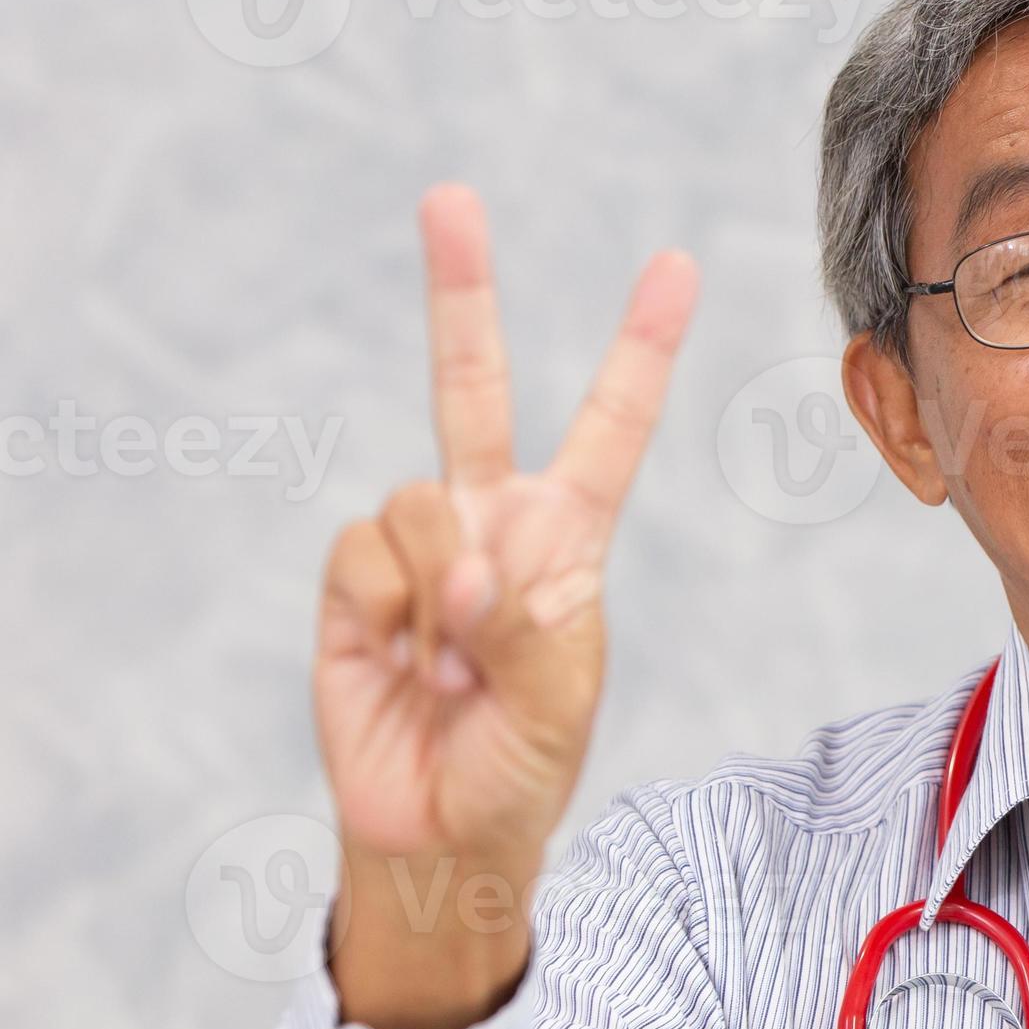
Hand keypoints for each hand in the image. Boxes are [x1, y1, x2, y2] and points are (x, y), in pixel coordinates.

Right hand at [314, 185, 697, 1028]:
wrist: (440, 830)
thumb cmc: (521, 763)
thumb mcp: (564, 697)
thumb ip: (535, 621)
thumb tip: (472, 560)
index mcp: (568, 535)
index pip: (610, 425)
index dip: (639, 349)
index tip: (674, 265)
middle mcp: (491, 520)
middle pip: (471, 388)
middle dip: (460, 292)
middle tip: (450, 197)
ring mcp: (418, 548)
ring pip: (422, 499)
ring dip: (448, 588)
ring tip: (461, 662)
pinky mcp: (354, 583)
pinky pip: (368, 555)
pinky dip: (394, 612)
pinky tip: (409, 664)